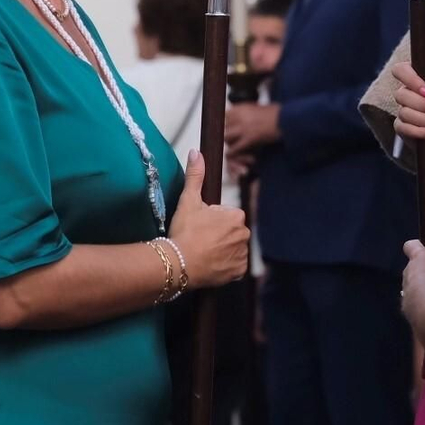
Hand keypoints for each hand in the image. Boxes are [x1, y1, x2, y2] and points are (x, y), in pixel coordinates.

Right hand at [168, 149, 249, 289]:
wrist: (179, 264)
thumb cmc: (185, 231)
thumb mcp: (188, 200)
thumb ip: (195, 175)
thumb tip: (196, 152)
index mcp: (236, 216)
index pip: (226, 214)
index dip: (211, 219)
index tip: (199, 225)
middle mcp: (244, 234)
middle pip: (231, 231)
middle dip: (218, 234)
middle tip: (199, 238)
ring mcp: (242, 255)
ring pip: (232, 248)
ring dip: (222, 250)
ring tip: (202, 251)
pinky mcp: (238, 272)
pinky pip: (233, 267)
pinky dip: (224, 266)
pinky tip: (210, 263)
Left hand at [225, 102, 280, 156]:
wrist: (286, 119)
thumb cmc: (276, 113)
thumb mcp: (256, 108)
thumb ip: (244, 111)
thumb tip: (237, 115)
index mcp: (241, 107)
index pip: (222, 116)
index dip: (223, 123)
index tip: (224, 128)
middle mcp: (240, 116)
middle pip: (222, 126)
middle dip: (224, 133)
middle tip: (228, 139)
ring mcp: (244, 127)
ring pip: (226, 137)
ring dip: (228, 142)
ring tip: (231, 145)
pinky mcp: (250, 138)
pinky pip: (235, 147)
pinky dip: (232, 152)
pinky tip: (232, 154)